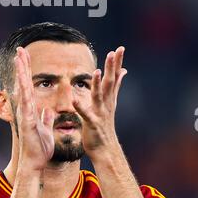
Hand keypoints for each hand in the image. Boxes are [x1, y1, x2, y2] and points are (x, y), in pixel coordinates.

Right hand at [14, 47, 54, 170]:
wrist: (35, 163)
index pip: (29, 85)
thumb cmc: (40, 148)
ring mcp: (25, 113)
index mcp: (31, 108)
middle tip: (20, 49)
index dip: (27, 70)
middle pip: (24, 82)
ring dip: (21, 73)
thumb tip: (47, 110)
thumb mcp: (46, 129)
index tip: (26, 55)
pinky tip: (22, 80)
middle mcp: (26, 108)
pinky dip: (24, 91)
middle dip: (22, 65)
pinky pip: (26, 103)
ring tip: (18, 57)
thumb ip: (45, 119)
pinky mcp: (26, 120)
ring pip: (22, 88)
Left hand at [73, 47, 126, 161]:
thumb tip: (123, 70)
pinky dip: (80, 107)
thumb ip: (116, 85)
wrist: (105, 149)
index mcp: (109, 97)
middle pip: (110, 82)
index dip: (117, 62)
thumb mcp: (112, 102)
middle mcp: (107, 103)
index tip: (121, 48)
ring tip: (96, 71)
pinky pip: (86, 114)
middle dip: (112, 67)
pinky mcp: (92, 124)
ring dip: (97, 84)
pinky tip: (74, 99)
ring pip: (99, 96)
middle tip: (114, 52)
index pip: (115, 76)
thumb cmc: (105, 125)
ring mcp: (100, 113)